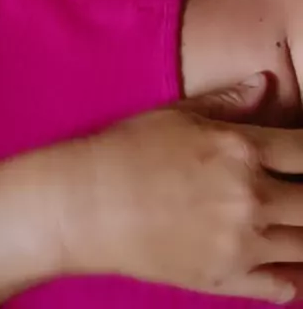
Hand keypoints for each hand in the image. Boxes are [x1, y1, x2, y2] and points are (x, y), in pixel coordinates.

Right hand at [59, 74, 302, 303]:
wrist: (87, 205)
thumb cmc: (128, 150)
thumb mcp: (178, 114)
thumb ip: (229, 101)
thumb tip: (267, 81)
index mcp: (240, 148)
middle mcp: (249, 196)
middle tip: (295, 189)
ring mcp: (240, 242)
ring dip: (302, 230)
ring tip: (290, 219)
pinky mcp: (225, 278)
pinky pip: (284, 286)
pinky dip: (292, 276)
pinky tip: (284, 260)